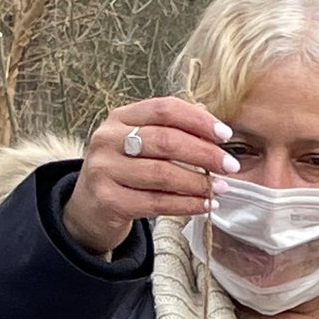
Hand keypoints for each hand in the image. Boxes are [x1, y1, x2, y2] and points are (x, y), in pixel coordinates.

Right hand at [62, 97, 239, 255]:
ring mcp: (105, 170)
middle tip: (230, 165)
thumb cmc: (124, 173)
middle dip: (204, 153)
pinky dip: (185, 205)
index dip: (198, 120)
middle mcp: (108, 140)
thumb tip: (214, 127)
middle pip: (166, 141)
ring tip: (220, 188)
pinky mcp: (108, 201)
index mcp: (119, 117)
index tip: (225, 134)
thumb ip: (168, 133)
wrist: (88, 209)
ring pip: (162, 174)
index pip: (164, 109)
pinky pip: (155, 203)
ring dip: (197, 182)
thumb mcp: (138, 145)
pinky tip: (203, 205)